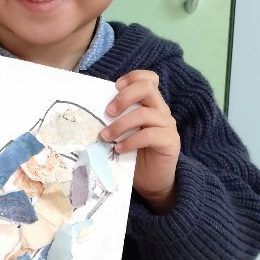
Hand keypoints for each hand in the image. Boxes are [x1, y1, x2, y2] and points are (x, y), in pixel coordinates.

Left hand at [101, 70, 178, 211]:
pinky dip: (131, 141)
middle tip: (108, 112)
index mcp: (151, 104)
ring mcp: (167, 126)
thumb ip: (116, 118)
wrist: (152, 182)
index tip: (115, 87)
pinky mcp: (170, 142)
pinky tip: (119, 149)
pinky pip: (150, 135)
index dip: (133, 77)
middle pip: (148, 88)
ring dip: (121, 124)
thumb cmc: (134, 154)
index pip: (149, 79)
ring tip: (106, 136)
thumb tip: (90, 111)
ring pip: (145, 114)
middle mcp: (161, 111)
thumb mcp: (123, 132)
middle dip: (125, 97)